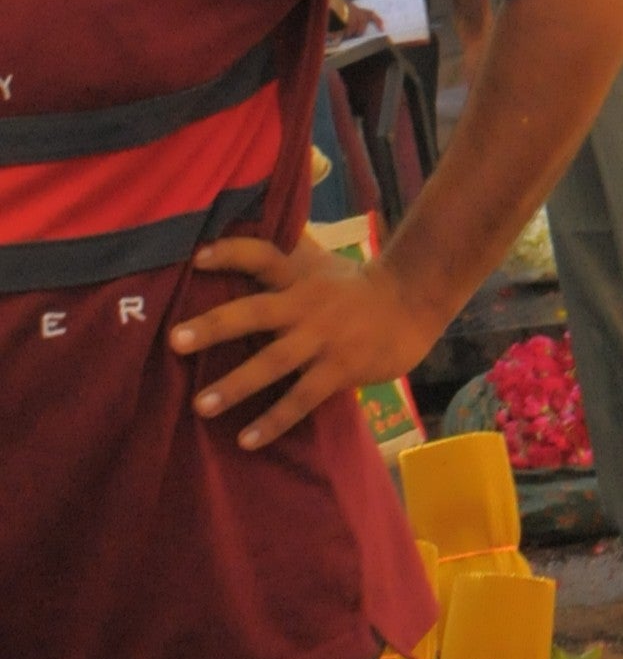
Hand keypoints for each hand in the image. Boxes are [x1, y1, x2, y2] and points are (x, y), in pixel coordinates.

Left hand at [170, 233, 441, 451]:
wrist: (413, 305)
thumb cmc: (356, 286)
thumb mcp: (321, 263)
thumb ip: (286, 252)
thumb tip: (249, 218)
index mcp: (298, 277)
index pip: (262, 256)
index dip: (231, 254)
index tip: (198, 258)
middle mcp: (306, 306)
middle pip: (256, 313)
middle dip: (215, 326)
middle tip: (175, 341)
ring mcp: (323, 340)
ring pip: (274, 363)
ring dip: (237, 385)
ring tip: (201, 406)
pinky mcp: (339, 370)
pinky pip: (302, 399)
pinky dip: (274, 421)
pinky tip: (247, 440)